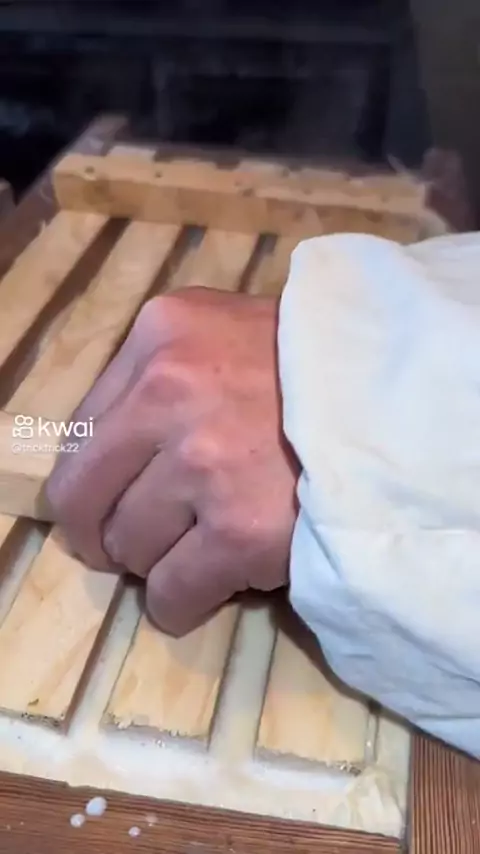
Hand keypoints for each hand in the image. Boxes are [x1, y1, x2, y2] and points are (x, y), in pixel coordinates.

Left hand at [46, 287, 298, 634]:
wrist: (394, 401)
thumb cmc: (305, 368)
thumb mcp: (220, 333)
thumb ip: (156, 374)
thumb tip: (102, 456)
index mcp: (160, 336)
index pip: (78, 432)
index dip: (92, 479)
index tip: (110, 501)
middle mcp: (169, 393)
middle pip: (85, 498)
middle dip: (102, 532)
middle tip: (128, 544)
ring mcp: (204, 464)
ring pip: (129, 549)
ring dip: (154, 561)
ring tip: (196, 548)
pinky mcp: (239, 532)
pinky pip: (172, 592)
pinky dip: (179, 603)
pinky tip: (201, 590)